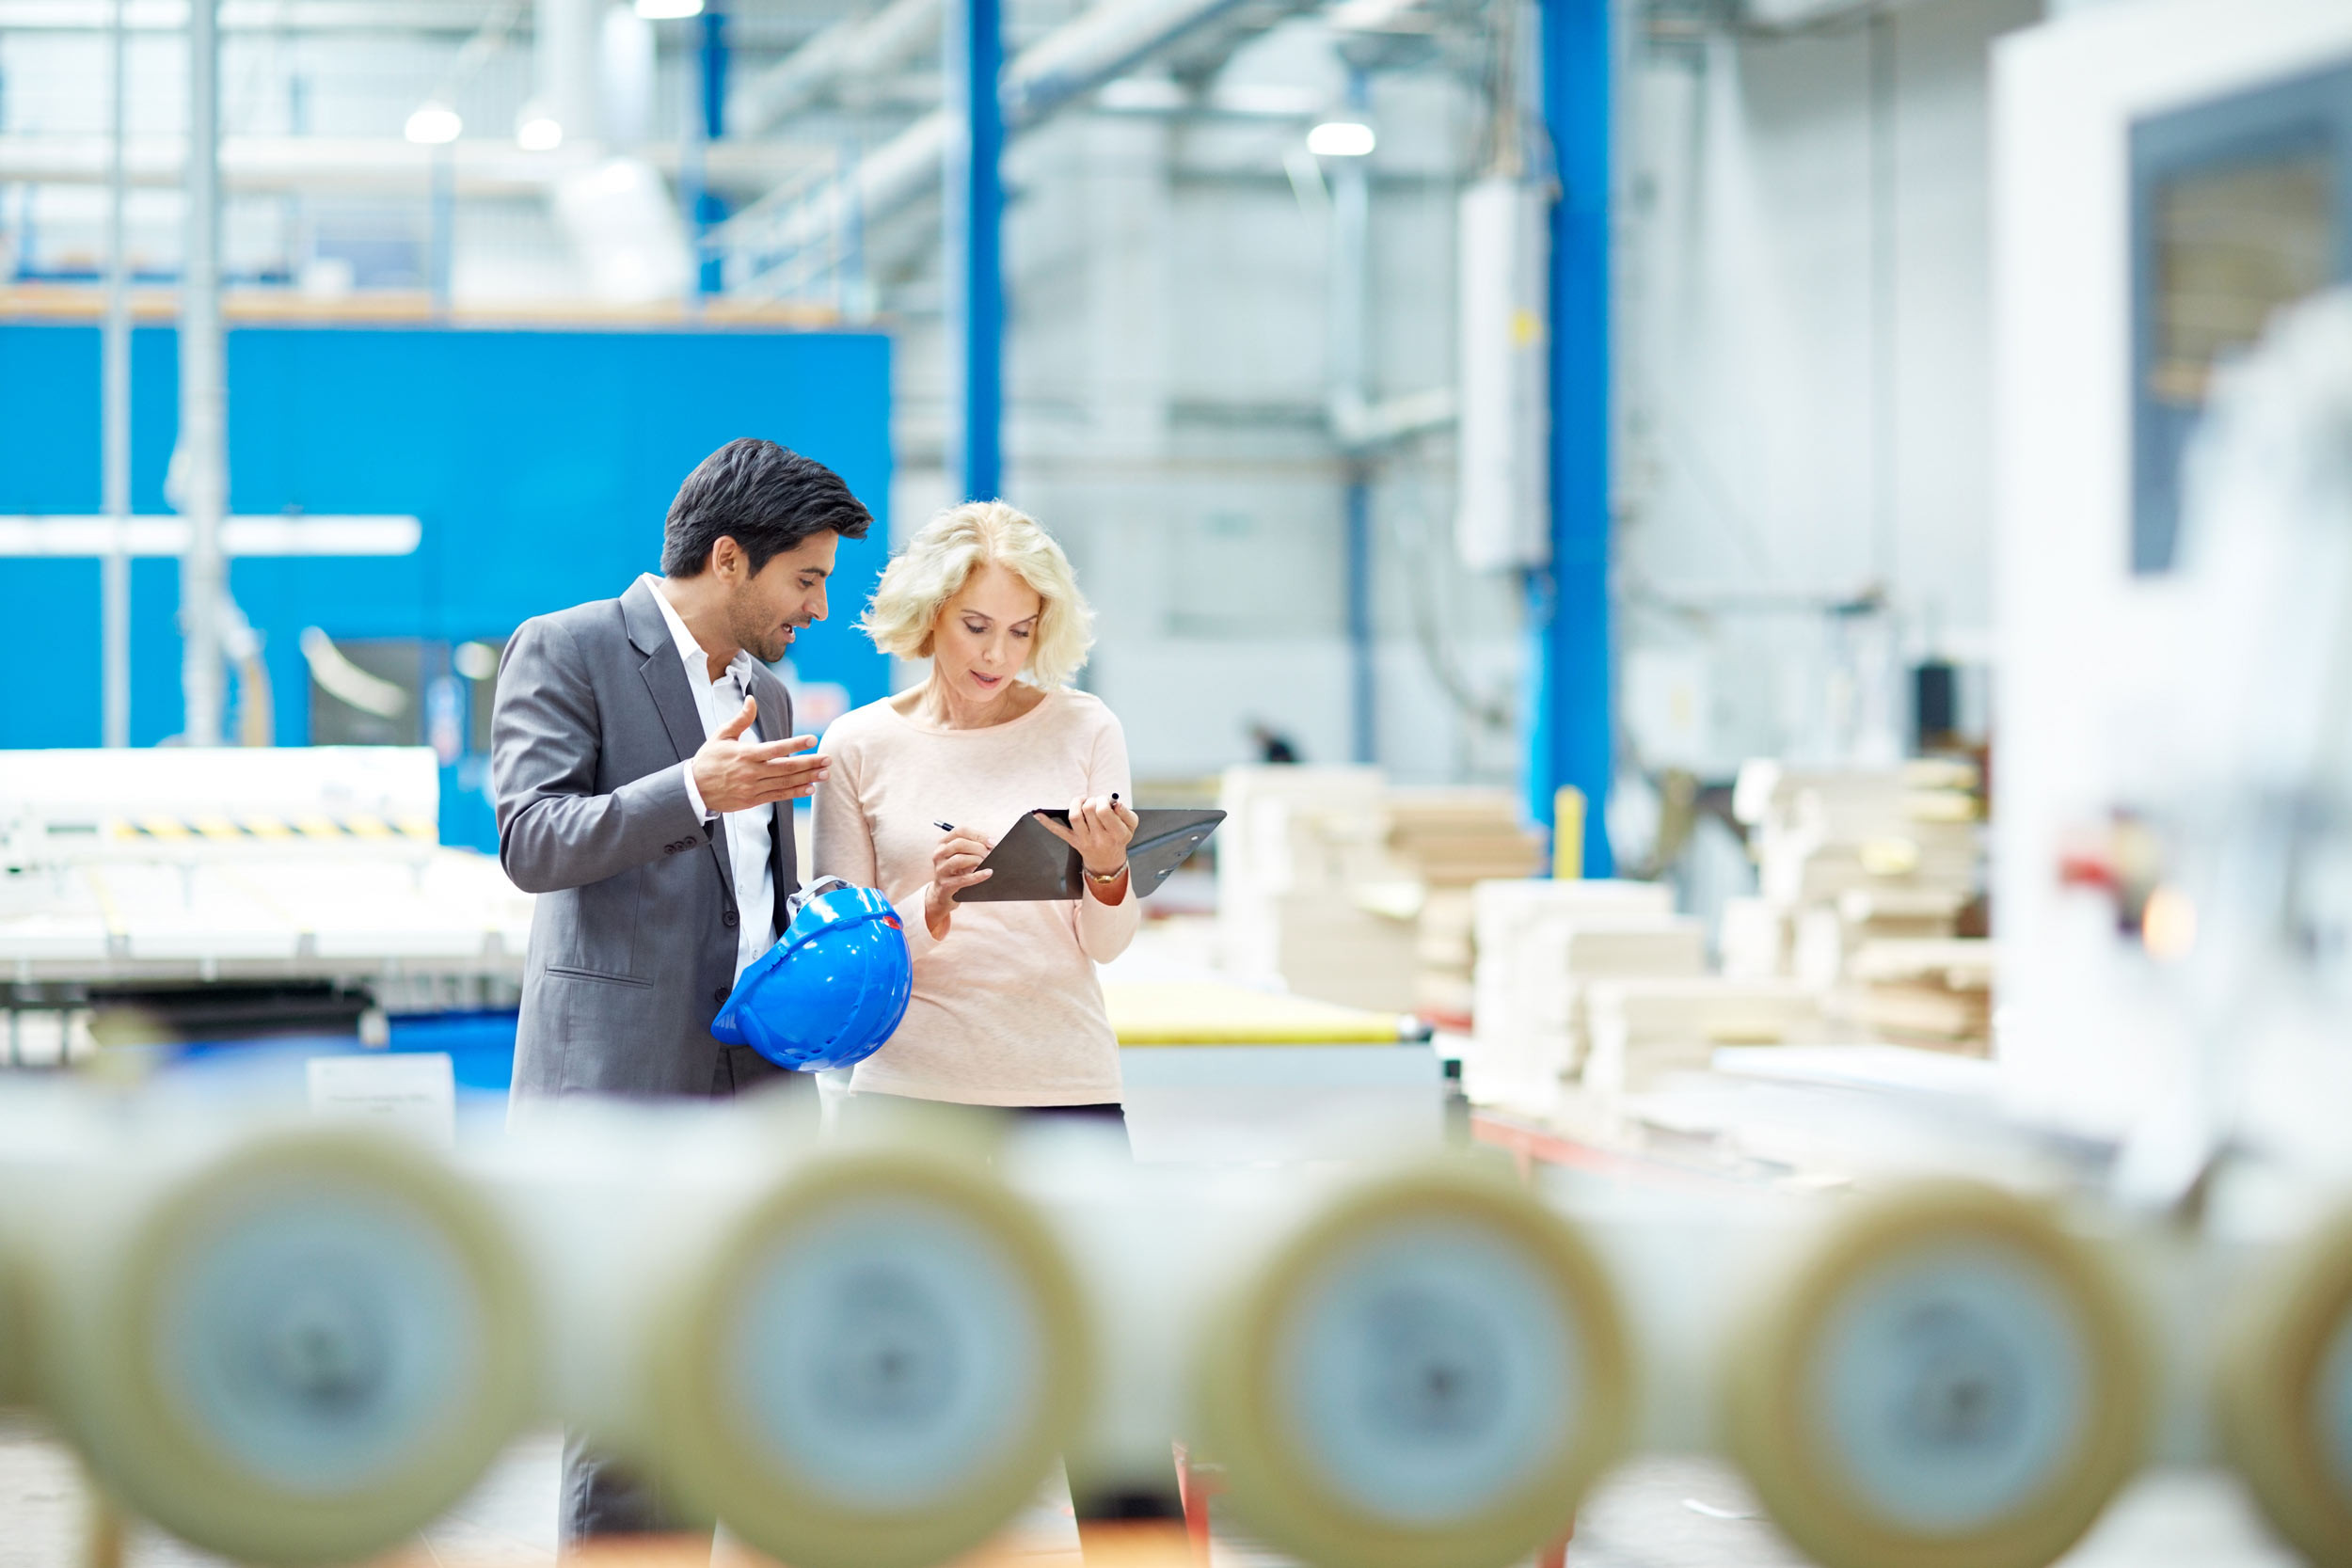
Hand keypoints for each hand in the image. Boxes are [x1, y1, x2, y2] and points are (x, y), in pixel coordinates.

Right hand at [691, 696, 827, 813]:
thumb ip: (740, 719)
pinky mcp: (752, 801)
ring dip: (807, 778)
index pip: (775, 748)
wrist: (693, 789)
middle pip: (786, 768)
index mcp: (745, 754)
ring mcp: (752, 788)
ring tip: (825, 774)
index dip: (795, 745)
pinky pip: (777, 796)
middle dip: (809, 763)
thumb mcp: (721, 736)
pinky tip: (810, 788)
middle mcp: (750, 772)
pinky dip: (794, 793)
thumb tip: (751, 699)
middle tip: (828, 759)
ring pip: (785, 783)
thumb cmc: (708, 759)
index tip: (812, 740)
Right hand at [925, 826, 994, 939]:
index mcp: (943, 843)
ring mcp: (941, 870)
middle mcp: (939, 854)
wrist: (943, 894)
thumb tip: (993, 843)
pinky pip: (964, 879)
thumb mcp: (962, 856)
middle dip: (979, 847)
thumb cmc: (957, 871)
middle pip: (959, 843)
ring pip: (959, 859)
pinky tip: (989, 873)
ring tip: (985, 863)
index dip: (979, 835)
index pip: (961, 831)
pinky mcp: (945, 885)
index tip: (993, 842)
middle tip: (989, 854)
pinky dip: (978, 875)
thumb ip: (974, 847)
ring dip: (976, 860)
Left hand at [1037, 794, 1138, 888]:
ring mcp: (1085, 841)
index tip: (1104, 800)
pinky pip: (1058, 832)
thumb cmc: (1119, 837)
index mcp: (1117, 834)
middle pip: (1089, 810)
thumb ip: (1125, 812)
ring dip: (1076, 803)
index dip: (1102, 800)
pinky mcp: (1073, 842)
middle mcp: (1100, 839)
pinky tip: (1037, 814)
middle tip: (1095, 801)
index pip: (1104, 811)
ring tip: (1082, 800)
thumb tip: (1114, 802)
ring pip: (1075, 816)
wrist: (1108, 862)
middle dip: (1091, 800)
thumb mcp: (1131, 827)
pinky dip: (1047, 822)